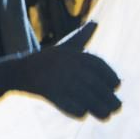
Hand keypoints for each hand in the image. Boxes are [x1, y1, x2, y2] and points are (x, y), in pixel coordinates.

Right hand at [0, 23, 120, 119]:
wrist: (24, 70)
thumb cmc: (49, 59)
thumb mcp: (66, 46)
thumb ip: (82, 37)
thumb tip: (95, 23)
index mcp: (78, 56)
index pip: (102, 68)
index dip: (112, 79)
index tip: (116, 86)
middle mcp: (73, 69)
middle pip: (98, 87)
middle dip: (110, 99)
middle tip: (116, 107)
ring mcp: (64, 83)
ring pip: (90, 100)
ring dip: (100, 109)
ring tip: (106, 115)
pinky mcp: (55, 96)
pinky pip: (74, 108)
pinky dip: (80, 112)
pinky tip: (83, 113)